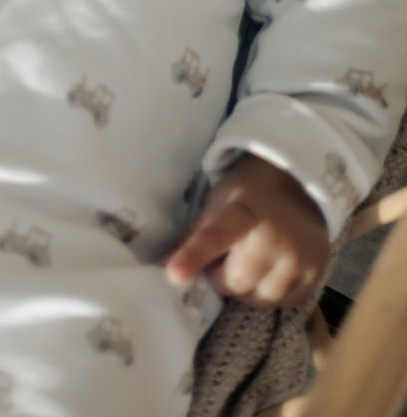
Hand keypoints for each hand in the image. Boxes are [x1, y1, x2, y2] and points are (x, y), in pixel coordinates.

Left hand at [163, 153, 329, 307]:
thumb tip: (167, 269)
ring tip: (249, 263)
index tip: (173, 274)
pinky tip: (272, 270)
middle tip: (225, 258)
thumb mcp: (219, 201)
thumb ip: (198, 234)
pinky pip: (286, 303)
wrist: (300, 182)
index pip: (214, 236)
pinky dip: (273, 292)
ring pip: (261, 299)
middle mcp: (274, 238)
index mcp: (242, 212)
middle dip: (223, 276)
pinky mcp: (317, 274)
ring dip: (248, 289)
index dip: (193, 256)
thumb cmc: (250, 193)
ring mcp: (299, 258)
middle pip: (236, 281)